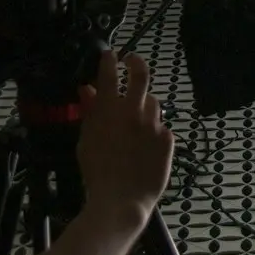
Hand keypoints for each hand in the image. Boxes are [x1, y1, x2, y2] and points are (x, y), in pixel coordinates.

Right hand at [75, 50, 174, 226]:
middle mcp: (133, 111)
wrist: (121, 200)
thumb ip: (89, 112)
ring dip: (144, 106)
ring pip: (153, 103)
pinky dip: (154, 131)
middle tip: (132, 61)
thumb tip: (87, 89)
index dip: (109, 60)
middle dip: (136, 62)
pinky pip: (161, 127)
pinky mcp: (168, 138)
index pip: (108, 74)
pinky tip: (146, 147)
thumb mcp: (86, 140)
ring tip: (136, 123)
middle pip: (141, 75)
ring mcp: (153, 124)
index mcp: (108, 110)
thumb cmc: (96, 172)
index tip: (110, 54)